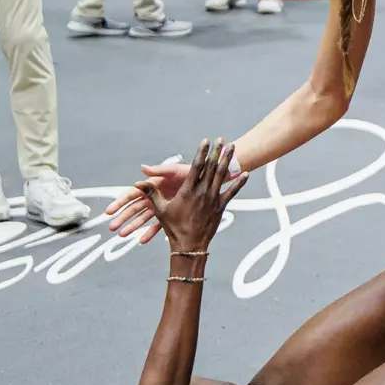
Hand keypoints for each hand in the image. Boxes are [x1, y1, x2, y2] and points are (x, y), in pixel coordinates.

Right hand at [107, 161, 192, 240]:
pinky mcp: (170, 214)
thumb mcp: (174, 172)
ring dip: (133, 226)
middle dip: (123, 217)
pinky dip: (150, 232)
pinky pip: (158, 225)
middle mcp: (155, 196)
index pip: (132, 195)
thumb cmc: (188, 174)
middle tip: (112, 227)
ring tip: (122, 235)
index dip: (120, 203)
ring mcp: (162, 206)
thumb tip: (143, 168)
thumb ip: (159, 171)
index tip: (110, 211)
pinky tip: (142, 240)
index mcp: (153, 186)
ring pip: (144, 218)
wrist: (205, 184)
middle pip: (135, 208)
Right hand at [135, 138, 248, 253]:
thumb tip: (138, 183)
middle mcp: (202, 192)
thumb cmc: (174, 227)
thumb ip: (151, 194)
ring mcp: (213, 199)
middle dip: (217, 152)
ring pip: (222, 176)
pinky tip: (247, 174)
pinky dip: (239, 183)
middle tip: (221, 140)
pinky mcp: (220, 207)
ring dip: (227, 161)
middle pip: (212, 167)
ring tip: (232, 148)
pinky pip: (232, 192)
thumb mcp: (160, 210)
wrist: (189, 245)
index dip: (202, 152)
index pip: (196, 166)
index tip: (206, 141)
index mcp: (188, 190)